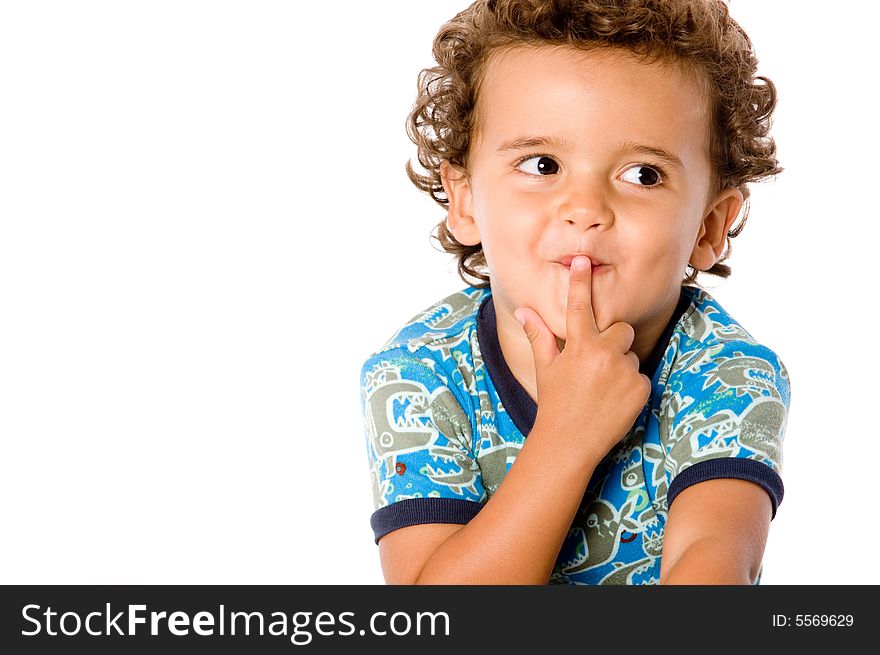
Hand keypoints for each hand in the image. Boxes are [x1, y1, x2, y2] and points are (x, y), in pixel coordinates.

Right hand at [514, 256, 651, 461]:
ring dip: (619, 366)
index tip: (582, 260)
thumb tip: (523, 310)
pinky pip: (639, 376)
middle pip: (620, 329)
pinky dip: (629, 386)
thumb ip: (539, 336)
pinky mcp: (641, 388)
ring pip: (629, 355)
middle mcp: (604, 354)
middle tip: (596, 364)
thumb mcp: (546, 368)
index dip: (580, 281)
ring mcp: (624, 371)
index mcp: (579, 346)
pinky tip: (612, 401)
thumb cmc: (554, 403)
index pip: (579, 306)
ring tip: (600, 389)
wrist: (569, 443)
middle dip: (613, 341)